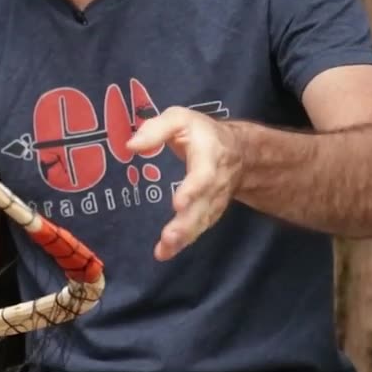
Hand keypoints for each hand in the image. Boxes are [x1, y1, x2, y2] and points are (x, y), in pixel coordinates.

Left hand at [126, 106, 242, 260]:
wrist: (239, 151)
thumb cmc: (202, 133)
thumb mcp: (180, 119)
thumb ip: (157, 129)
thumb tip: (131, 145)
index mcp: (208, 157)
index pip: (203, 176)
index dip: (193, 190)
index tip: (178, 203)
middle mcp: (215, 183)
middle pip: (203, 206)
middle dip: (186, 224)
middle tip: (168, 238)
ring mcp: (214, 200)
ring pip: (201, 222)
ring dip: (184, 238)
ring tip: (164, 250)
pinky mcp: (209, 212)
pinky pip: (198, 228)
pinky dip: (184, 242)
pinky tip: (166, 252)